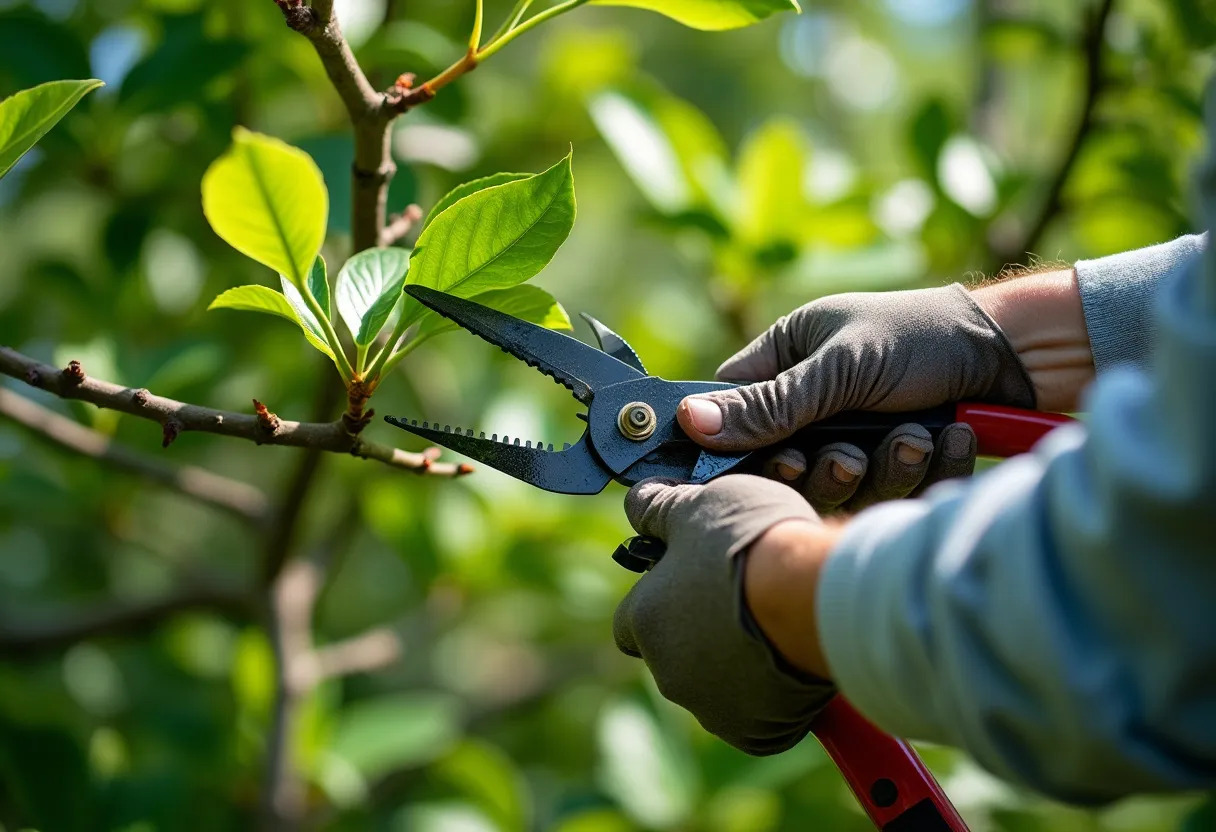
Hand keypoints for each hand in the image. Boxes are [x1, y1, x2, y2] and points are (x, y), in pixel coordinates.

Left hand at [613, 475, 835, 754]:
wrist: (815, 596)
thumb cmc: (752, 543)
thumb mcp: (698, 504)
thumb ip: (660, 510)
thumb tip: (636, 503)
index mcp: (645, 620)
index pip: (629, 622)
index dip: (658, 602)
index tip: (689, 586)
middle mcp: (668, 672)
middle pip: (674, 656)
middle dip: (700, 636)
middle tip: (743, 601)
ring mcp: (711, 707)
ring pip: (714, 688)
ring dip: (734, 664)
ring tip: (776, 628)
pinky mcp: (754, 733)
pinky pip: (755, 716)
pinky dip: (769, 695)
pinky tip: (791, 662)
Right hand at [678, 284, 1036, 511]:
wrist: (1018, 353)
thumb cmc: (923, 336)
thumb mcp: (840, 366)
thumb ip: (769, 403)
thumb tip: (689, 421)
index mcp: (787, 360)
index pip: (732, 410)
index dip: (737, 445)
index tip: (766, 461)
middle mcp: (816, 403)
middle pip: (783, 464)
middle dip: (821, 468)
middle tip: (848, 457)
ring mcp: (858, 434)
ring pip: (839, 486)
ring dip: (881, 468)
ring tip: (914, 438)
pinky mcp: (899, 462)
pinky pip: (891, 492)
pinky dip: (922, 471)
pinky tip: (946, 438)